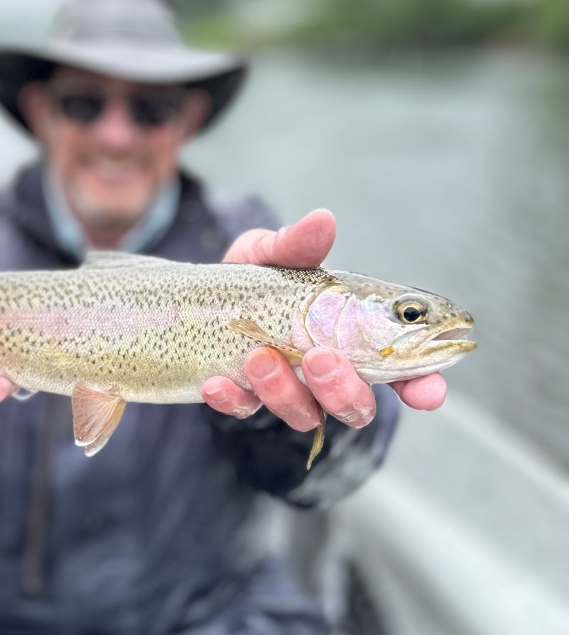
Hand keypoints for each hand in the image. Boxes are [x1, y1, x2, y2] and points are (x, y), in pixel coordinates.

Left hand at [201, 209, 447, 431]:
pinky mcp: (245, 397)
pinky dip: (233, 400)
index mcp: (353, 337)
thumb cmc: (261, 276)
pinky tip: (218, 382)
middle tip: (320, 358)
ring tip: (260, 356)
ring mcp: (288, 390)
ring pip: (305, 414)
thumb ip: (299, 244)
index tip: (429, 392)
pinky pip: (244, 411)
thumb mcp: (276, 253)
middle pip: (356, 406)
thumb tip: (322, 220)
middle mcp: (327, 372)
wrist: (204, 295)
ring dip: (285, 392)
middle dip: (343, 390)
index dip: (421, 385)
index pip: (401, 369)